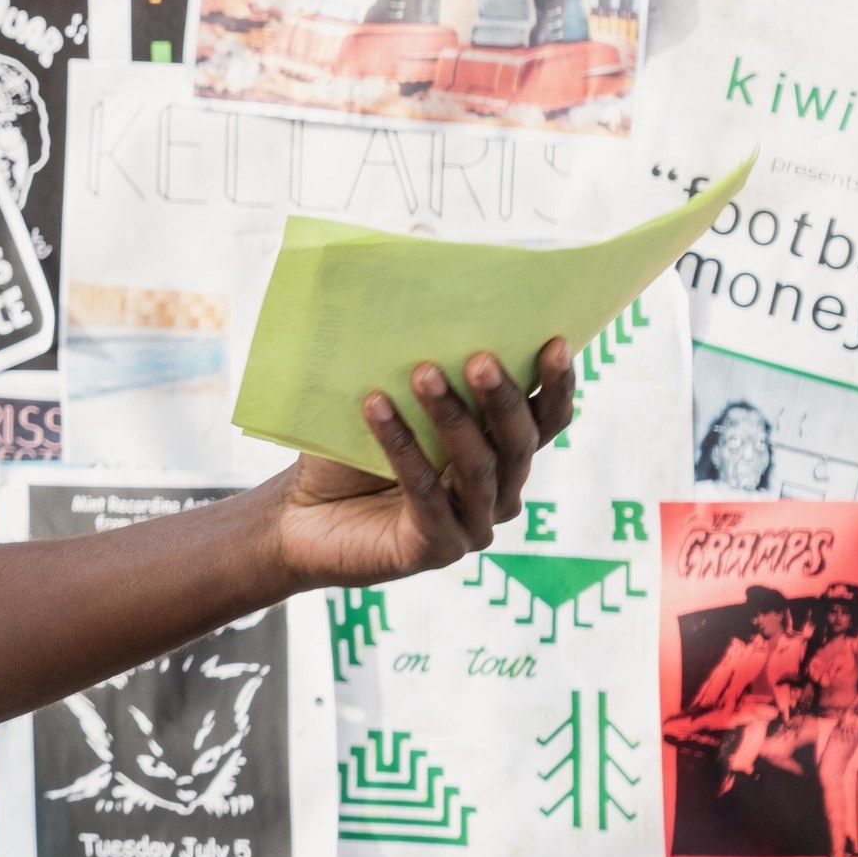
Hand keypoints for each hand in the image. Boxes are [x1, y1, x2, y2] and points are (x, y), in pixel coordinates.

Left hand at [266, 341, 574, 590]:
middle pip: (517, 444)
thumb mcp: (390, 403)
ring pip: (476, 468)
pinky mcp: (435, 549)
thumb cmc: (350, 454)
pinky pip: (426, 494)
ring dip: (451, 416)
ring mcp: (471, 526)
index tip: (555, 343)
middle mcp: (498, 494)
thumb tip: (421, 307)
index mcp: (500, 455)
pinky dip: (402, 449)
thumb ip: (419, 372)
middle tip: (479, 358)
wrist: (302, 518)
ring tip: (421, 371)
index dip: (556, 387)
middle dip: (501, 398)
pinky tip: (376, 409)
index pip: (545, 421)